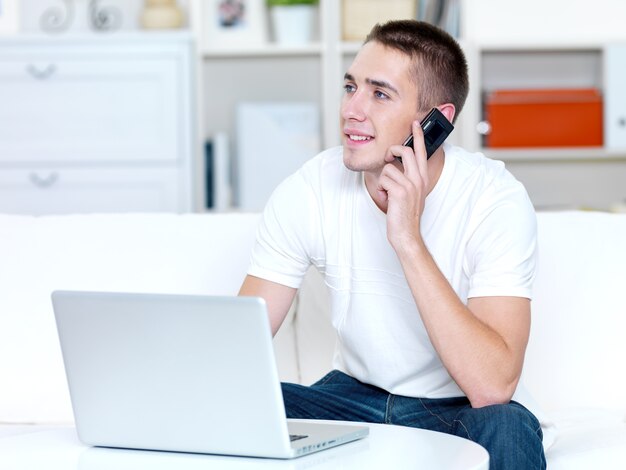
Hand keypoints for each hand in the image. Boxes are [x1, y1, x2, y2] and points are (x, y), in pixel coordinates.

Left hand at [377, 120, 428, 250]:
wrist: (406, 233)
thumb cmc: (405, 214)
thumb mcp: (410, 193)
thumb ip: (407, 178)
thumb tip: (393, 166)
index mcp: (422, 178)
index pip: (421, 151)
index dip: (418, 136)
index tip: (415, 123)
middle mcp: (419, 178)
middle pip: (405, 151)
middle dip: (392, 151)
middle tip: (388, 157)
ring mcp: (411, 184)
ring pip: (388, 168)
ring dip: (384, 182)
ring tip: (389, 194)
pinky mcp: (400, 190)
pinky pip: (383, 180)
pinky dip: (381, 191)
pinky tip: (387, 201)